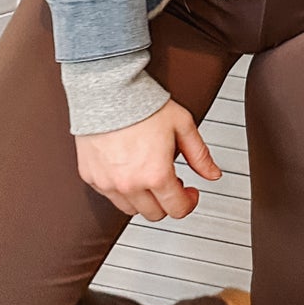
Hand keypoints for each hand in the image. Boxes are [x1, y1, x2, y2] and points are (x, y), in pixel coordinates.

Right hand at [75, 97, 222, 221]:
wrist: (108, 90)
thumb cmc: (143, 104)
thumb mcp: (182, 126)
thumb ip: (200, 155)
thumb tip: (213, 174)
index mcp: (156, 175)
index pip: (177, 210)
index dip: (189, 202)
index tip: (190, 192)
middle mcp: (130, 184)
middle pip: (155, 214)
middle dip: (167, 201)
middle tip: (170, 182)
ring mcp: (107, 183)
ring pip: (130, 209)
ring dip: (144, 199)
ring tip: (147, 175)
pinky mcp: (90, 176)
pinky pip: (109, 194)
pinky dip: (120, 188)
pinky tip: (127, 169)